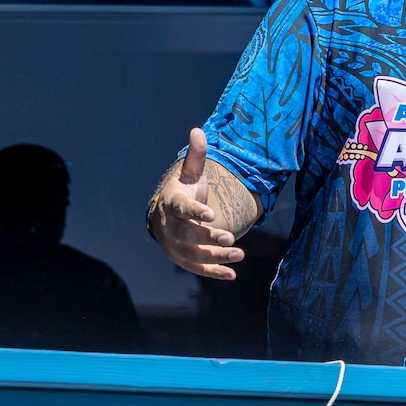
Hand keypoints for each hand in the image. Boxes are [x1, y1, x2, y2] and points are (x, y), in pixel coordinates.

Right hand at [149, 128, 244, 280]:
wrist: (165, 217)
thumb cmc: (182, 193)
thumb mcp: (188, 174)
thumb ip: (196, 157)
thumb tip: (198, 130)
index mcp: (172, 204)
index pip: (182, 208)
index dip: (195, 211)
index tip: (211, 214)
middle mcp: (170, 227)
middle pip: (187, 235)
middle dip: (208, 238)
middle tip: (230, 238)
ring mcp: (175, 246)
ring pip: (194, 254)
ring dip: (216, 257)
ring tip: (239, 255)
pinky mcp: (183, 259)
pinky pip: (197, 268)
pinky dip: (214, 272)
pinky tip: (232, 276)